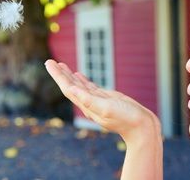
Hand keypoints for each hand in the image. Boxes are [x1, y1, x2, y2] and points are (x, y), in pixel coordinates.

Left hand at [45, 60, 160, 141]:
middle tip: (50, 61)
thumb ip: (89, 100)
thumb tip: (71, 90)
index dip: (58, 76)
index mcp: (87, 105)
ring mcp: (97, 100)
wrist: (141, 127)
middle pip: (71, 86)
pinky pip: (90, 87)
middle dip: (60, 74)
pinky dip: (82, 80)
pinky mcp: (106, 98)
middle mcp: (89, 103)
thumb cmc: (127, 119)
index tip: (48, 63)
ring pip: (80, 86)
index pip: (68, 88)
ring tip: (61, 65)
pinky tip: (78, 75)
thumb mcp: (107, 108)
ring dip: (70, 76)